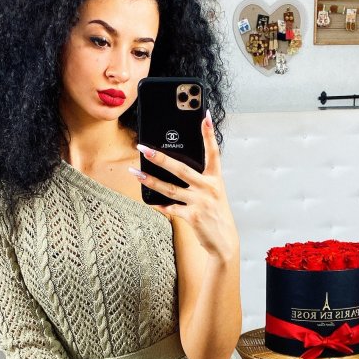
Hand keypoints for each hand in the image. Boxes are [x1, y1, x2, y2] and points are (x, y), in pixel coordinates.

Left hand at [134, 110, 239, 261]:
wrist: (224, 242)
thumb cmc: (216, 215)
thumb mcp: (213, 194)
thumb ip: (198, 181)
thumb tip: (173, 170)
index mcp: (215, 179)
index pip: (213, 153)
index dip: (209, 134)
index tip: (205, 116)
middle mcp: (208, 188)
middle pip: (181, 169)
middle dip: (160, 158)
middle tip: (144, 148)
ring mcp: (200, 202)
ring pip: (170, 188)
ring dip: (150, 180)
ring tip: (135, 172)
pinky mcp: (193, 217)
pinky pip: (170, 208)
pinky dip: (160, 205)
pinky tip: (151, 202)